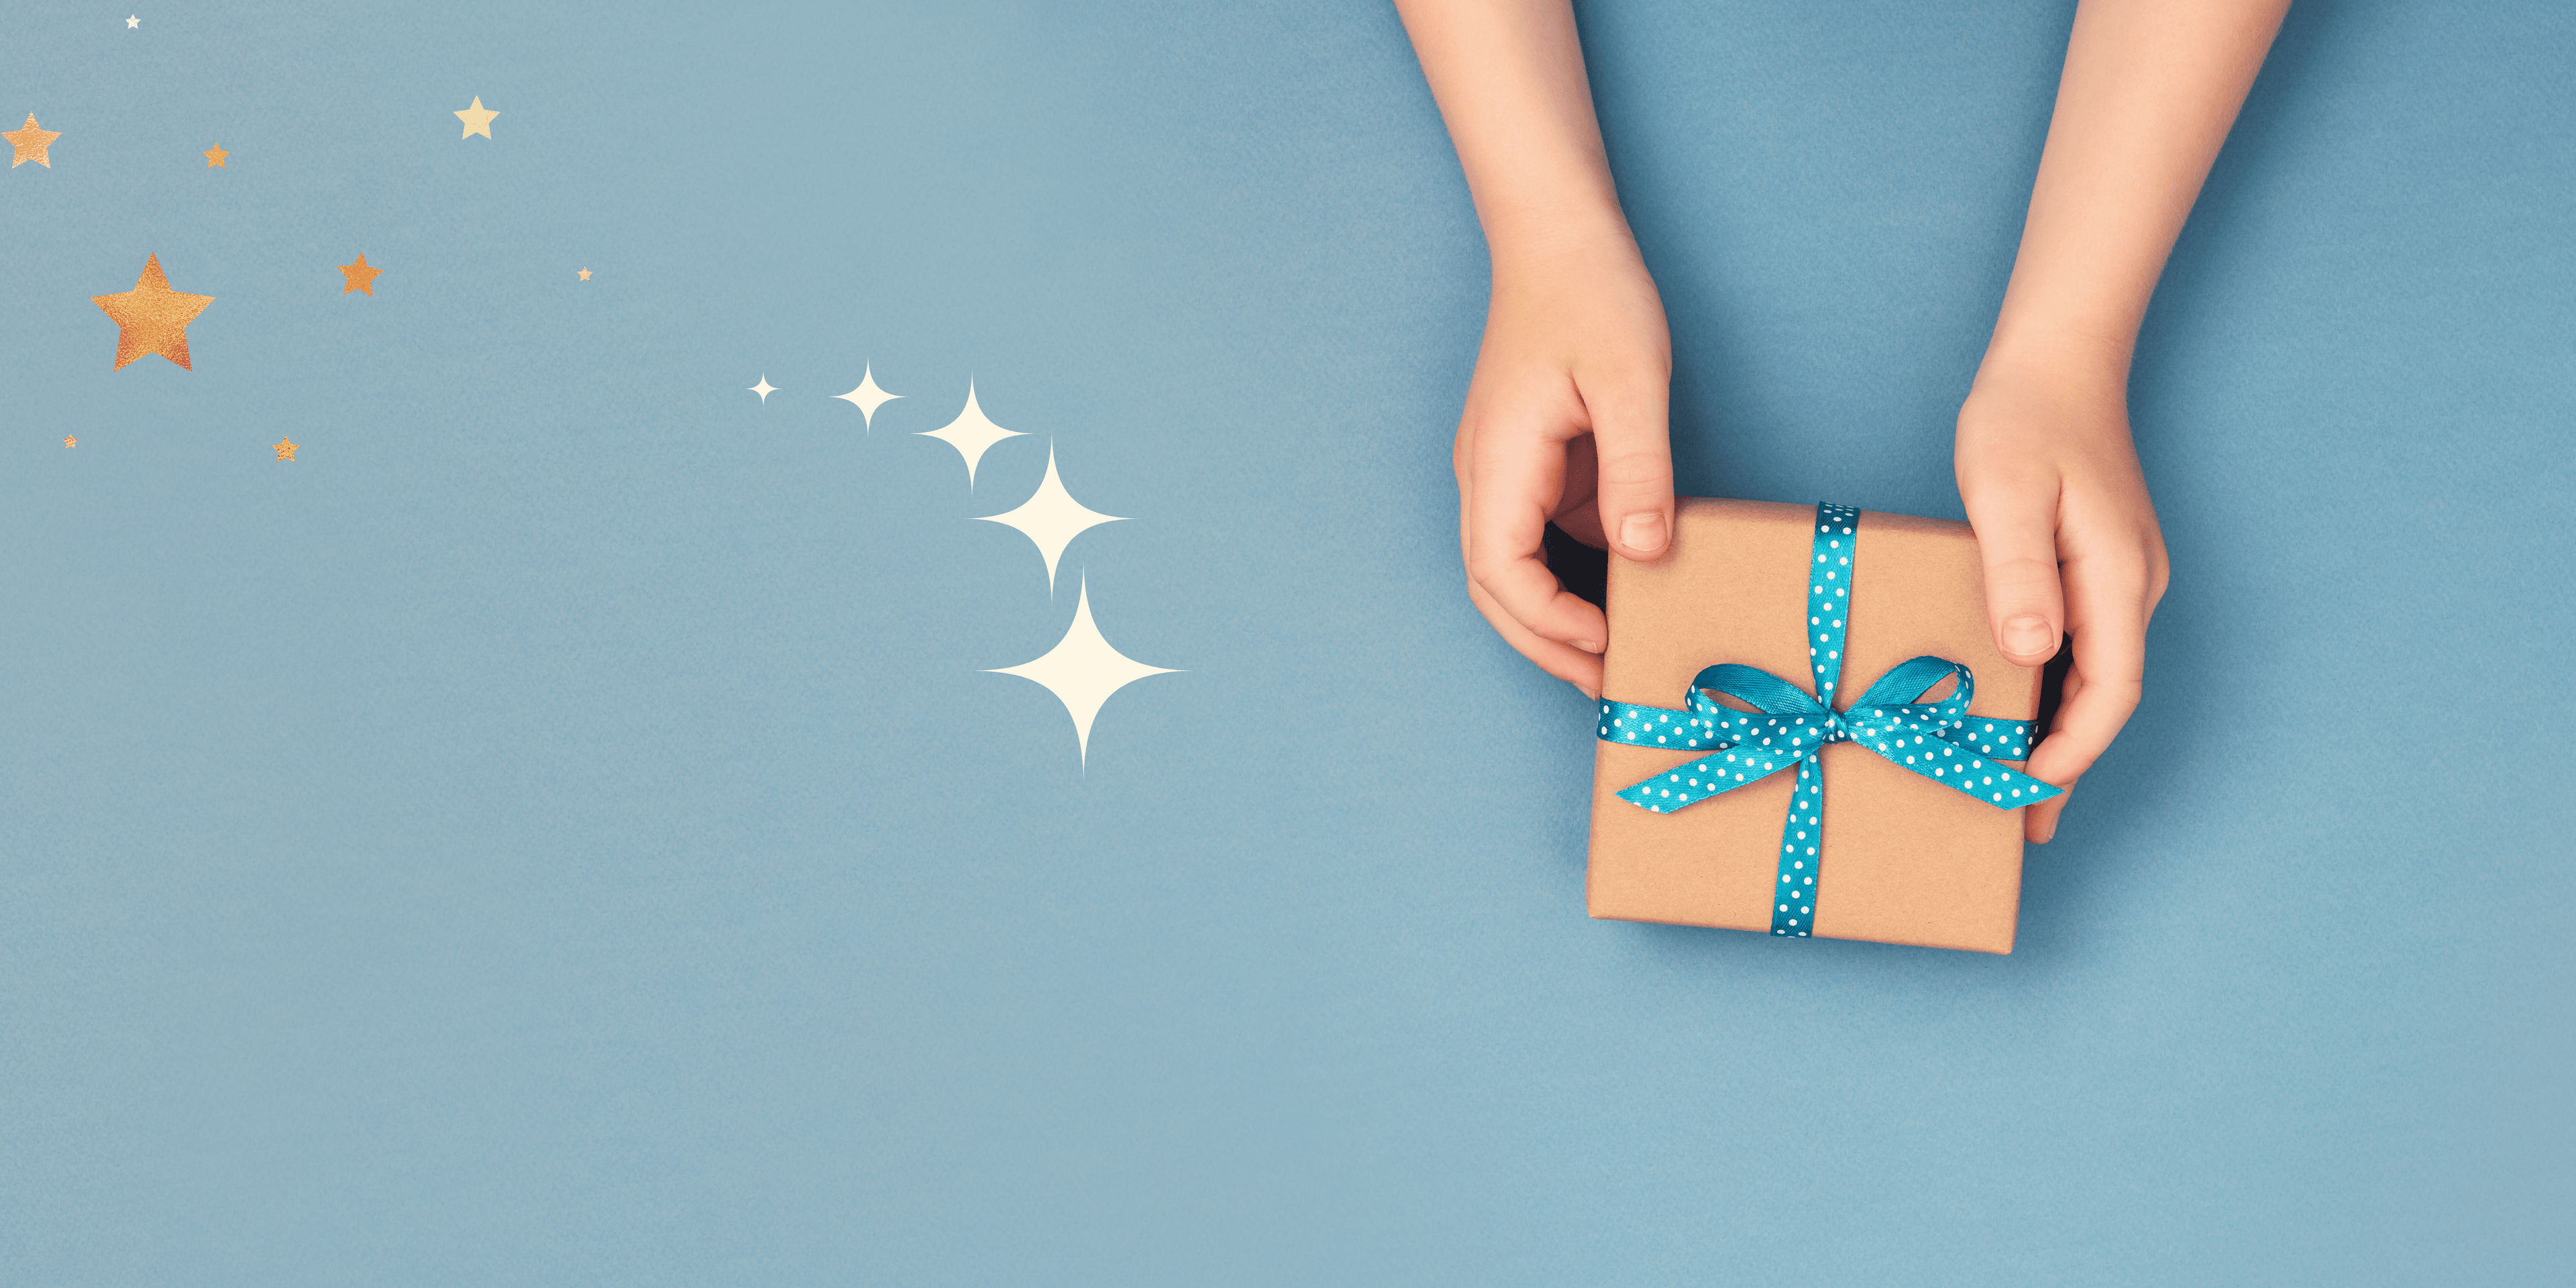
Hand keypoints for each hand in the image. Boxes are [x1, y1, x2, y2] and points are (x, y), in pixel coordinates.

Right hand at [1453, 234, 1674, 698]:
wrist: (1558, 236)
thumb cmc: (1590, 295)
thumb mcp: (1630, 379)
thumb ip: (1637, 469)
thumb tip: (1644, 553)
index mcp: (1497, 461)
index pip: (1500, 573)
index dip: (1548, 622)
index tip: (1607, 643)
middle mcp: (1486, 476)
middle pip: (1495, 589)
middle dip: (1547, 643)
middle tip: (1611, 684)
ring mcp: (1505, 472)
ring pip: (1515, 571)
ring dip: (1559, 617)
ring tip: (1621, 652)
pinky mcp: (1532, 465)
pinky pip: (1545, 538)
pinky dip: (1577, 575)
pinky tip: (1629, 586)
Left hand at [1955, 340, 2170, 842]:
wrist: (2056, 360)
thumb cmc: (2023, 418)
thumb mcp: (2005, 491)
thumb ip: (2018, 571)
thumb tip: (2034, 651)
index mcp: (2117, 578)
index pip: (2111, 690)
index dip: (2075, 749)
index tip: (2032, 793)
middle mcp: (2130, 586)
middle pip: (2105, 696)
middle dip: (2067, 762)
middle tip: (2019, 825)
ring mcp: (2117, 578)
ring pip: (2093, 675)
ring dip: (2057, 730)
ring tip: (2009, 788)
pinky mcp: (2093, 567)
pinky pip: (2078, 645)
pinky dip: (2050, 688)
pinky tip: (2011, 711)